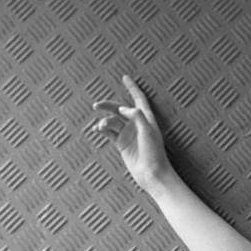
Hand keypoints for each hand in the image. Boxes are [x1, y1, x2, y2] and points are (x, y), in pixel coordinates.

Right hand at [92, 76, 172, 193]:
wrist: (151, 174)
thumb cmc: (154, 153)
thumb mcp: (148, 131)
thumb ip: (137, 116)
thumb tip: (123, 108)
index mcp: (147, 119)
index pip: (139, 99)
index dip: (132, 88)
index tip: (124, 77)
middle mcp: (136, 124)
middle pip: (120, 109)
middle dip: (108, 105)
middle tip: (96, 105)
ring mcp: (128, 134)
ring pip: (112, 121)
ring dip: (105, 121)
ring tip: (102, 127)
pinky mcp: (121, 144)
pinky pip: (109, 132)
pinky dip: (102, 129)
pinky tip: (98, 129)